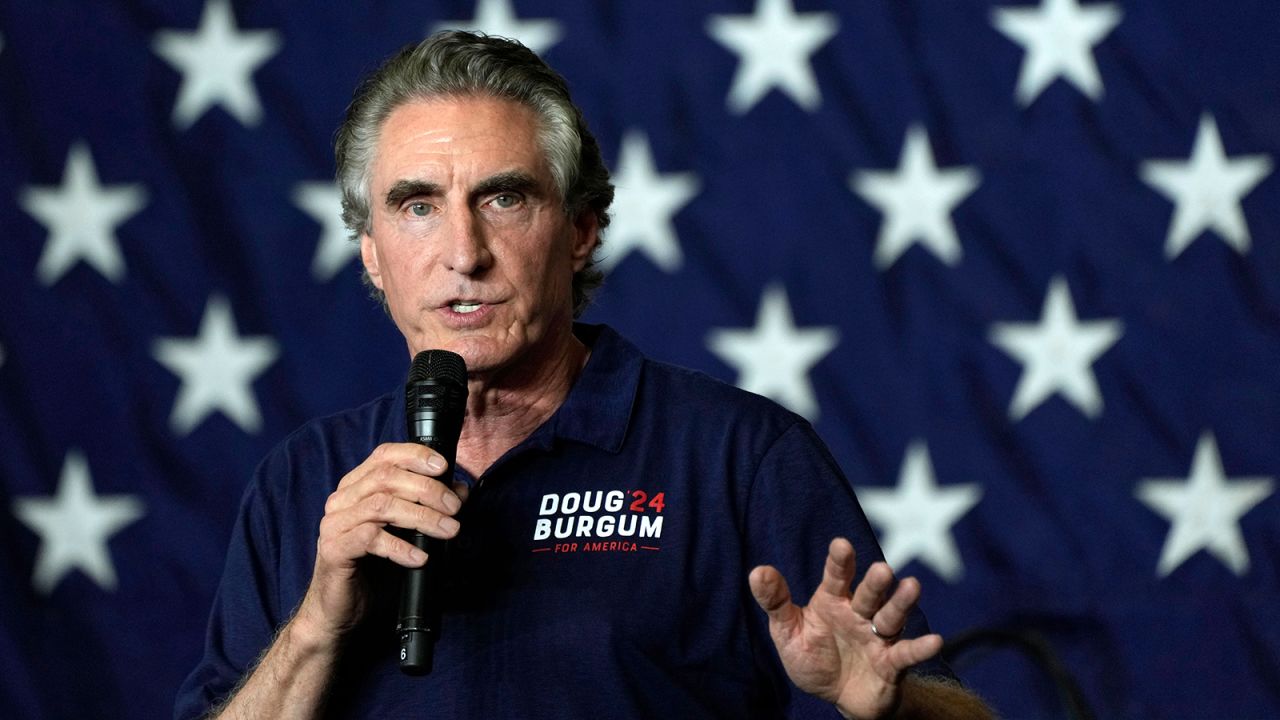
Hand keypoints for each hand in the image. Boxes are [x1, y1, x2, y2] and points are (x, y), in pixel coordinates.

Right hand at [293, 443, 462, 643]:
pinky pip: (370, 539)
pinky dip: (401, 546)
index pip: (385, 456)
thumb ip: (428, 507)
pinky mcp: (333, 550)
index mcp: (357, 488)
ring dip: (422, 517)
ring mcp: (334, 524)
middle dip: (428, 489)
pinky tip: (420, 557)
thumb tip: (460, 490)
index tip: (444, 466)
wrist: (340, 610)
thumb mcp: (407, 533)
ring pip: (382, 506)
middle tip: (454, 509)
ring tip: (448, 531)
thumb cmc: (373, 569)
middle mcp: (342, 500)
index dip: (415, 455)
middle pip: (386, 478)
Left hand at [749, 538, 942, 719]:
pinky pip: (906, 654)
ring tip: (912, 586)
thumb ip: (775, 603)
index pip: (836, 576)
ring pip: (891, 617)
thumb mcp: (788, 632)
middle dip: (875, 582)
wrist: (838, 697)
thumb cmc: (814, 657)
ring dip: (901, 603)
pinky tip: (935, 641)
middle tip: (882, 569)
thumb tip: (757, 571)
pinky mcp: (891, 664)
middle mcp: (859, 614)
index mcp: (833, 601)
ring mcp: (877, 637)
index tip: (841, 544)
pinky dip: (920, 648)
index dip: (840, 561)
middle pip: (869, 594)